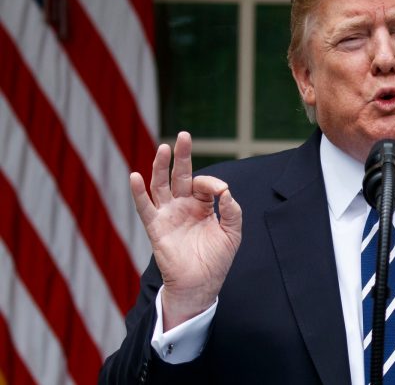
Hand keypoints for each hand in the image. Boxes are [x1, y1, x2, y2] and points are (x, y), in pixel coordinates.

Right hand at [130, 132, 241, 329]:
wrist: (201, 285)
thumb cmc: (216, 260)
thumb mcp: (232, 233)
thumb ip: (232, 210)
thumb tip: (226, 190)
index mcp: (202, 206)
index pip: (203, 184)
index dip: (212, 183)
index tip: (221, 191)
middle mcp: (183, 207)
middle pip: (179, 176)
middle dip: (181, 156)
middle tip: (184, 136)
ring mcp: (168, 215)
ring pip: (161, 186)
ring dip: (160, 167)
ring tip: (163, 149)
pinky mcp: (156, 228)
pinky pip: (145, 208)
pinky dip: (139, 192)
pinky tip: (135, 176)